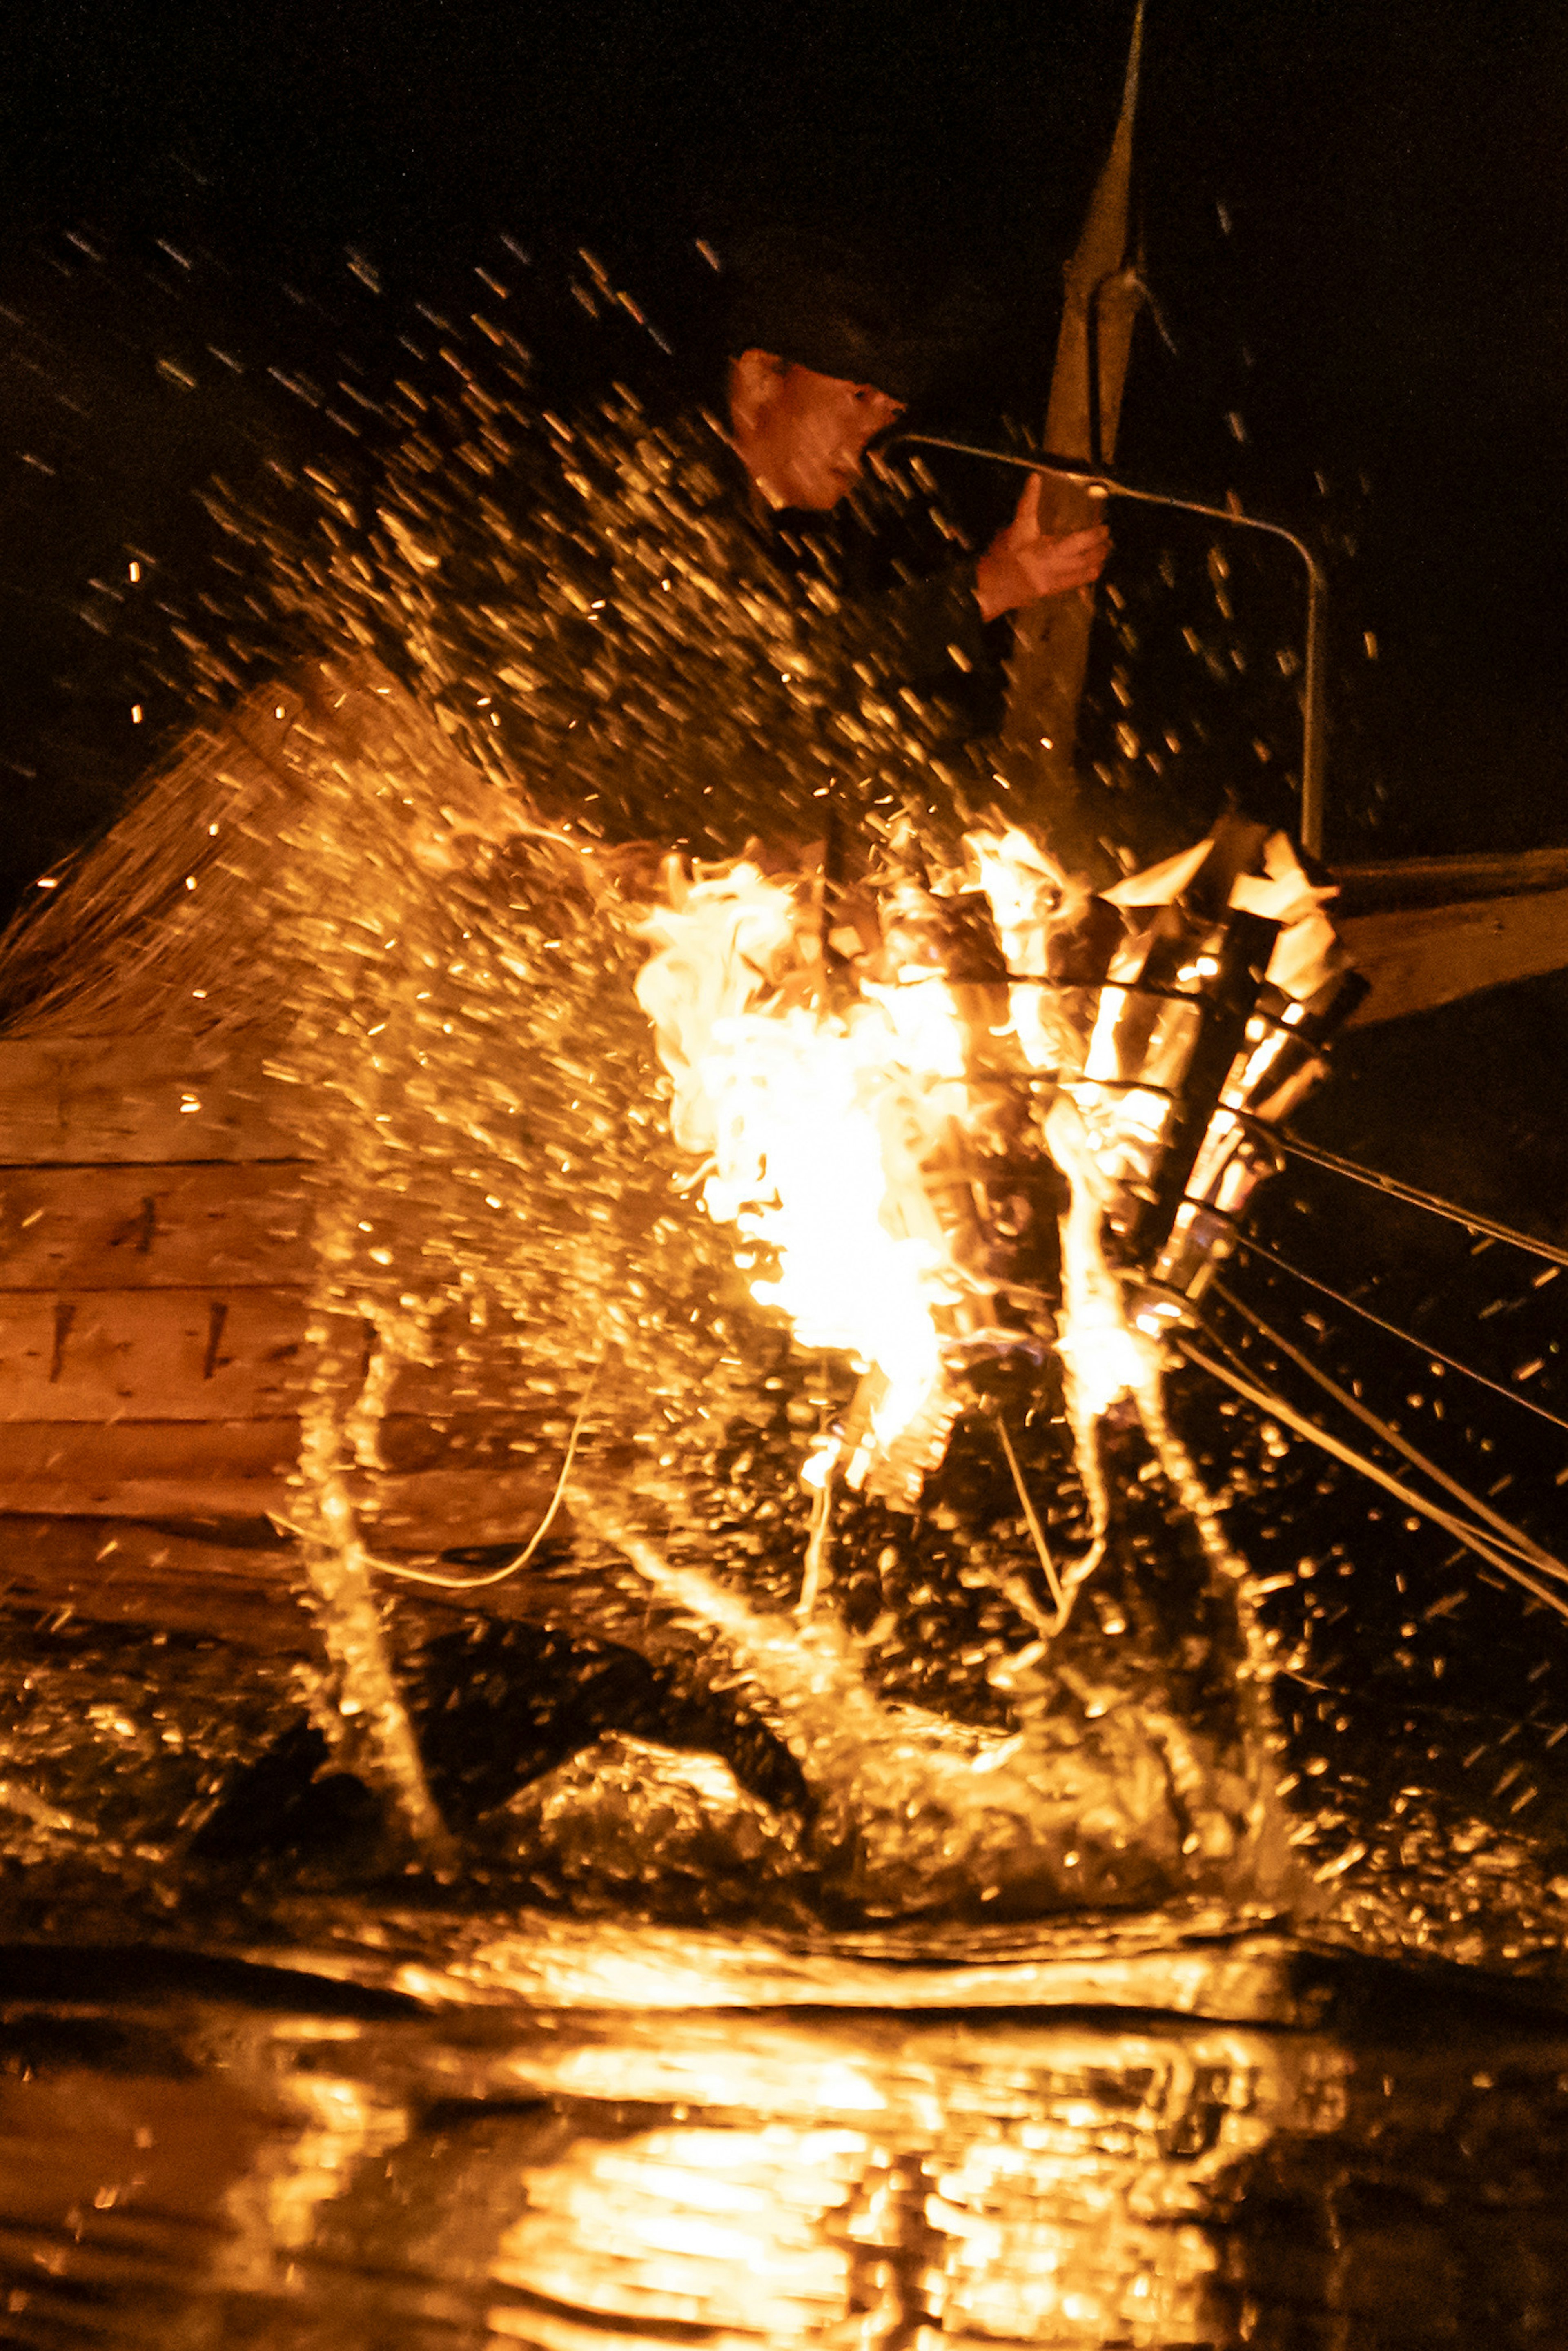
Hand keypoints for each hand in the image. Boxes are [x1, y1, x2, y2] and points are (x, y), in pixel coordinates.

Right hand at [974, 474, 1110, 622]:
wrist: (987, 589)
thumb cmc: (1000, 557)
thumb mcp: (1015, 528)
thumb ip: (1028, 504)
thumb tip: (1035, 478)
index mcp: (1044, 551)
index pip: (1077, 542)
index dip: (1094, 536)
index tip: (1104, 528)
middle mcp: (1052, 569)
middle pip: (1085, 560)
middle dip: (1100, 551)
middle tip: (1108, 541)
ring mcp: (1052, 584)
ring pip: (1082, 575)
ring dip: (1096, 564)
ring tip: (1104, 555)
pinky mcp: (1049, 593)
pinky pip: (1073, 585)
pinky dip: (1085, 577)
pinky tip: (1090, 571)